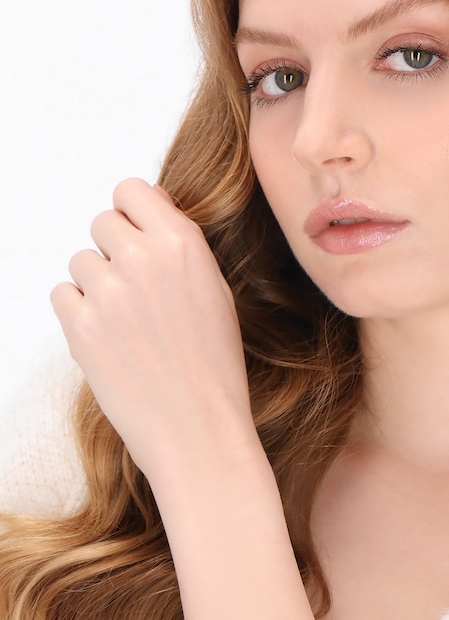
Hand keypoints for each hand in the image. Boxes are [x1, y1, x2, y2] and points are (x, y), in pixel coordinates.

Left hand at [50, 178, 257, 481]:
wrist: (198, 430)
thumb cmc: (213, 368)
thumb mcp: (215, 293)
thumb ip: (179, 246)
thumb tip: (148, 203)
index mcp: (184, 244)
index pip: (131, 190)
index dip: (133, 214)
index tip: (138, 240)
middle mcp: (143, 259)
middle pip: (102, 222)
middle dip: (113, 251)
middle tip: (136, 295)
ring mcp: (109, 292)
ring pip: (80, 262)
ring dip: (96, 287)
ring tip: (128, 327)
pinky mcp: (80, 325)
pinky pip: (62, 295)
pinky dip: (79, 315)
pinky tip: (110, 342)